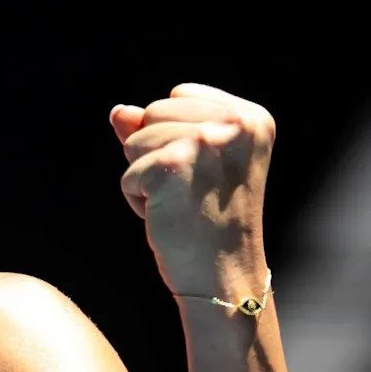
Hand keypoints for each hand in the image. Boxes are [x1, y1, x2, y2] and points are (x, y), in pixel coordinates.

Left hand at [109, 83, 274, 294]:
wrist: (225, 276)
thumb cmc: (208, 220)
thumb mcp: (190, 163)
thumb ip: (156, 128)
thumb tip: (119, 111)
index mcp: (251, 117)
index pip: (178, 95)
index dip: (176, 135)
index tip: (206, 173)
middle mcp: (236, 123)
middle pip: (153, 112)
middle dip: (157, 153)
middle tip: (192, 192)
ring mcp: (205, 142)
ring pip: (135, 140)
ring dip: (146, 175)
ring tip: (182, 203)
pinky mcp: (172, 165)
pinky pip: (128, 171)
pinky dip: (137, 197)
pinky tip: (168, 215)